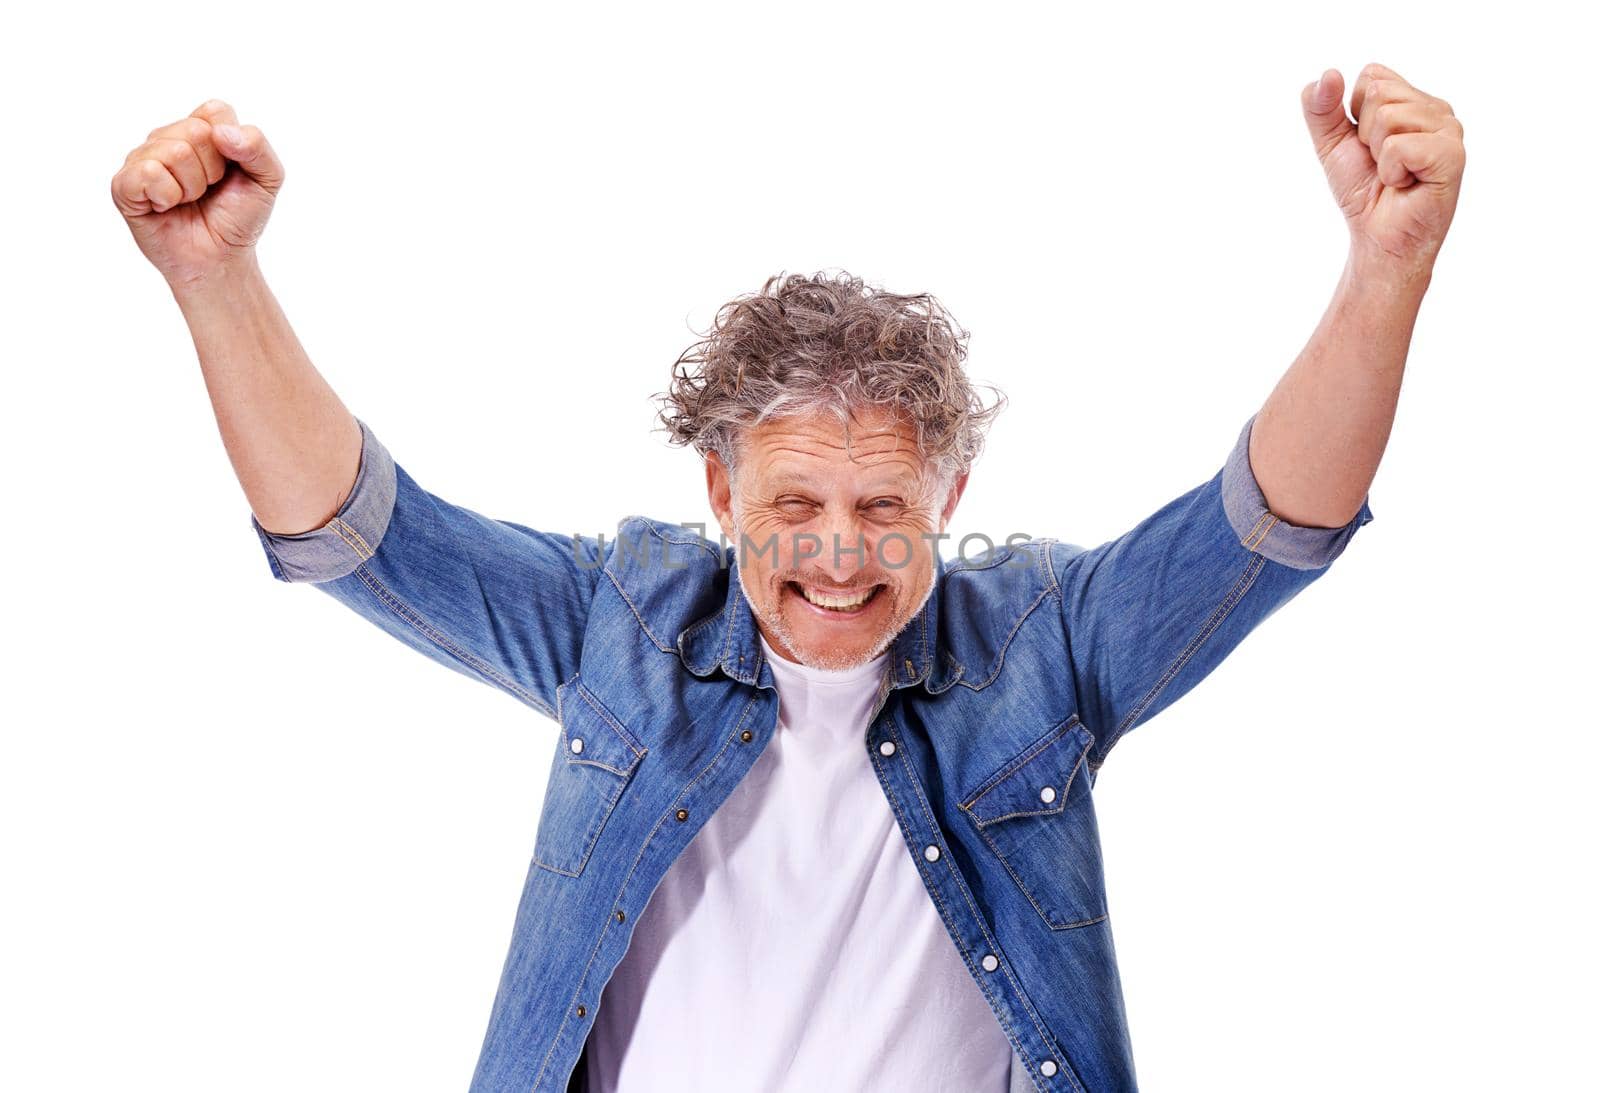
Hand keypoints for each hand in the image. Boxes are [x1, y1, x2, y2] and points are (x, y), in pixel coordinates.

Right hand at [111, 99, 284, 286]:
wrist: (221, 258)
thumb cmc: (239, 217)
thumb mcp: (268, 180)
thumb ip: (258, 147)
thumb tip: (221, 133)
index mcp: (200, 129)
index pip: (215, 111)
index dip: (232, 146)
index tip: (230, 172)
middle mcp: (167, 138)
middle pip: (196, 131)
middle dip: (213, 171)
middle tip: (208, 192)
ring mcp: (142, 159)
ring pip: (174, 152)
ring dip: (193, 187)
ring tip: (189, 201)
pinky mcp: (124, 184)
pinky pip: (149, 173)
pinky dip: (168, 196)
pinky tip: (166, 207)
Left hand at [1301, 63, 1465, 276]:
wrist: (1378, 237)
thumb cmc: (1364, 191)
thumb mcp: (1332, 144)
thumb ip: (1322, 108)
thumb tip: (1327, 74)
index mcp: (1413, 100)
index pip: (1372, 75)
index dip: (1356, 114)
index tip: (1368, 145)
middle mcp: (1437, 109)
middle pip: (1379, 91)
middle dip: (1365, 135)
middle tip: (1383, 164)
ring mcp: (1450, 130)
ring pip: (1389, 117)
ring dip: (1378, 156)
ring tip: (1396, 175)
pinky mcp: (1452, 155)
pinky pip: (1400, 146)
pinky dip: (1391, 172)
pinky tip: (1408, 184)